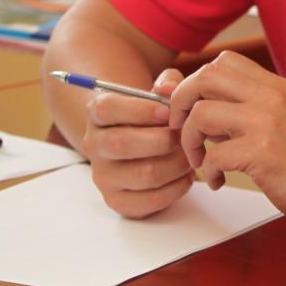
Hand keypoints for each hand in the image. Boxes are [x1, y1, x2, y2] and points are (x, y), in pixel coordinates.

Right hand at [81, 69, 192, 217]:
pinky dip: (176, 189)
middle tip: (186, 136)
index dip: (139, 109)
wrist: (140, 143)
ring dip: (177, 164)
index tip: (167, 112)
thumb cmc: (153, 115)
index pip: (107, 109)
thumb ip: (167, 85)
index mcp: (98, 114)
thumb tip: (171, 89)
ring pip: (144, 174)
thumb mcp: (158, 93)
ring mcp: (104, 176)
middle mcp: (95, 145)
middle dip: (165, 140)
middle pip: (123, 144)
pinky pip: (149, 201)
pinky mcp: (117, 201)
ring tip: (191, 156)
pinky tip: (186, 176)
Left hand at [168, 50, 285, 225]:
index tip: (191, 108)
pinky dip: (208, 171)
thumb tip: (192, 101)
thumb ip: (241, 108)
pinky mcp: (262, 152)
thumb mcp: (278, 120)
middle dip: (181, 103)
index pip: (223, 61)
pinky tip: (219, 180)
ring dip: (189, 140)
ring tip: (200, 159)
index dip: (196, 82)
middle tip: (183, 128)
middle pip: (206, 77)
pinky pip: (213, 155)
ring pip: (201, 113)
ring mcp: (267, 122)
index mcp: (276, 86)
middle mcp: (271, 96)